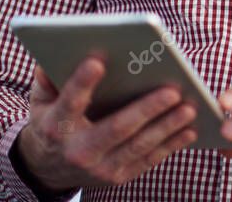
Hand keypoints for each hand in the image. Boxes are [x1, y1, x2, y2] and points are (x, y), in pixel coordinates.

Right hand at [14, 55, 198, 189]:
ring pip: (139, 145)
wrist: (47, 169)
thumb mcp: (40, 101)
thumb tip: (54, 53)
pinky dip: (171, 145)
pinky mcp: (118, 177)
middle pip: (117, 128)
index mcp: (57, 126)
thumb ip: (47, 78)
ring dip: (168, 126)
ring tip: (190, 107)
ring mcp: (100, 168)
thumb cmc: (50, 122)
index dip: (82, 82)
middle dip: (147, 109)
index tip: (98, 60)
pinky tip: (190, 130)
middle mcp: (78, 151)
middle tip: (173, 90)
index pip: (70, 102)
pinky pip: (149, 159)